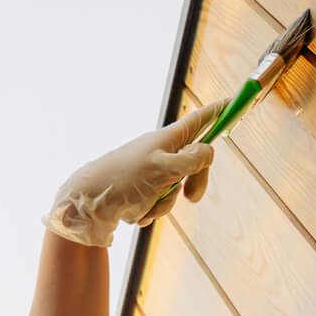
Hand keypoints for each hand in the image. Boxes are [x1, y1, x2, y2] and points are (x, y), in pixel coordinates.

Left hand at [42, 101, 220, 247]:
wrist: (82, 205)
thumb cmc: (122, 182)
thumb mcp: (164, 168)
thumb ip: (192, 160)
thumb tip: (208, 150)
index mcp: (165, 140)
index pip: (198, 121)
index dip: (217, 113)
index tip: (233, 102)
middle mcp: (158, 153)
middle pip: (193, 163)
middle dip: (194, 184)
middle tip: (191, 199)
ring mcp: (148, 174)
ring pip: (174, 190)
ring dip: (163, 204)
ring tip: (144, 206)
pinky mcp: (137, 192)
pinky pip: (156, 204)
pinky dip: (148, 212)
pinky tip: (132, 214)